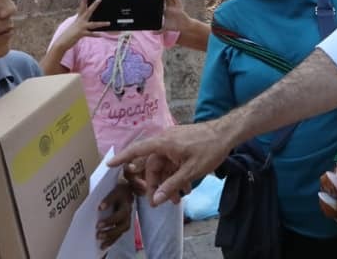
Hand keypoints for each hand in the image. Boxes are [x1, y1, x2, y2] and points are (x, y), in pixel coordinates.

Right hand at [51, 0, 110, 51]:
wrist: (62, 42)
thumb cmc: (69, 34)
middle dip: (94, 5)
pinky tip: (101, 34)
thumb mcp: (76, 27)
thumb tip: (89, 23)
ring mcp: (81, 27)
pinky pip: (90, 34)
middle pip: (88, 11)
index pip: (82, 8)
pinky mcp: (81, 34)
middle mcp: (80, 21)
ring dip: (102, 23)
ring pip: (93, 24)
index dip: (84, 1)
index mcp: (78, 19)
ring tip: (109, 23)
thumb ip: (81, 24)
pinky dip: (96, 34)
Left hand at [96, 183, 133, 249]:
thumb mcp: (109, 189)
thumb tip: (98, 207)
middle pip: (121, 215)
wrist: (127, 194)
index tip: (100, 207)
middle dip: (110, 221)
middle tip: (98, 226)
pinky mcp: (125, 225)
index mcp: (122, 194)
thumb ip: (104, 196)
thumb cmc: (114, 192)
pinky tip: (103, 244)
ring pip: (122, 227)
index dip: (108, 201)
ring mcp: (128, 217)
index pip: (115, 196)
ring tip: (100, 237)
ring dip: (111, 233)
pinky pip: (120, 234)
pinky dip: (112, 240)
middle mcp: (127, 206)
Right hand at [109, 121, 234, 205]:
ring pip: (164, 165)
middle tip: (160, 202)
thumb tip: (156, 199)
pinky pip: (173, 162)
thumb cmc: (209, 149)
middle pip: (153, 165)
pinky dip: (176, 174)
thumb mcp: (191, 171)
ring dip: (168, 182)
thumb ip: (172, 185)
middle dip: (156, 184)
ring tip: (178, 199)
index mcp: (164, 142)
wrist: (227, 133)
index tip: (109, 165)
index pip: (138, 150)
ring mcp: (174, 142)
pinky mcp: (181, 145)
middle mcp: (165, 140)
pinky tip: (185, 187)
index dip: (122, 157)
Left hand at [157, 0, 184, 32]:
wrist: (184, 27)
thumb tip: (152, 33)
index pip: (160, 3)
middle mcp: (170, 7)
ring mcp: (175, 6)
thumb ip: (159, 31)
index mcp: (165, 11)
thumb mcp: (166, 28)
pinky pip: (177, 0)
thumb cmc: (175, 26)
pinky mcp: (179, 7)